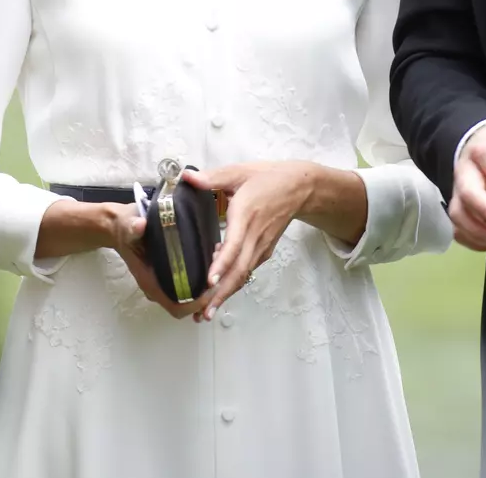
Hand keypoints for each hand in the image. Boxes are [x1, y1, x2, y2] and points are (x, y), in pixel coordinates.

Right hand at [108, 203, 209, 320]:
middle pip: (186, 305)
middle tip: (221, 274)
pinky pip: (188, 283)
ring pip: (189, 295)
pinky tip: (210, 259)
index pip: (176, 307)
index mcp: (150, 281)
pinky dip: (201, 277)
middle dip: (206, 295)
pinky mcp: (169, 273)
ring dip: (205, 286)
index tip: (211, 288)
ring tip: (219, 264)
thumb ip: (133, 227)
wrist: (119, 227)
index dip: (195, 304)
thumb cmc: (125, 229)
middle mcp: (158, 286)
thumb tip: (140, 225)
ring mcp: (163, 281)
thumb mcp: (128, 225)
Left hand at [184, 161, 314, 320]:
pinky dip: (234, 281)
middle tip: (203, 313)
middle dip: (221, 294)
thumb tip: (186, 177)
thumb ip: (212, 177)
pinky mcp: (264, 249)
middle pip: (239, 270)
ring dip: (226, 294)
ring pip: (243, 274)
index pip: (234, 244)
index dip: (222, 263)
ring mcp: (261, 245)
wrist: (298, 187)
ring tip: (207, 311)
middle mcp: (255, 236)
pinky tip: (219, 286)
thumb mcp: (238, 172)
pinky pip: (247, 268)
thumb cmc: (268, 178)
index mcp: (246, 215)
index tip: (210, 280)